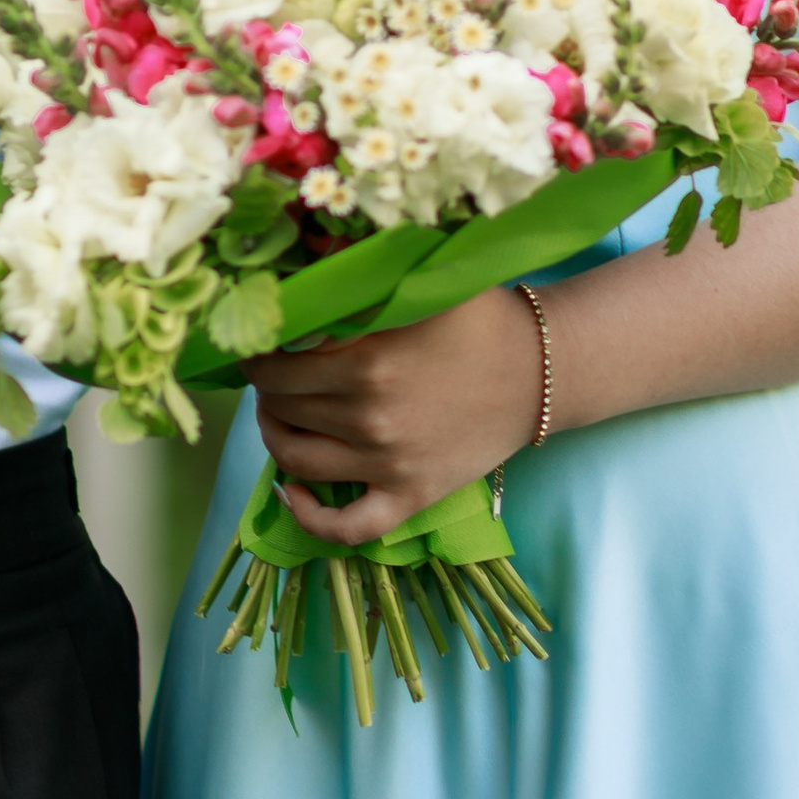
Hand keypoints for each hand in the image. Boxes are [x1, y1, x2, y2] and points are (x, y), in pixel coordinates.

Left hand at [248, 287, 545, 550]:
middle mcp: (371, 416)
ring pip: (296, 460)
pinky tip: (291, 492)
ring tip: (278, 415)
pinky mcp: (410, 496)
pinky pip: (345, 528)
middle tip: (272, 374)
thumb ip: (359, 279)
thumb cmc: (479, 319)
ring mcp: (389, 464)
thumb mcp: (420, 283)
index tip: (259, 345)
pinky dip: (307, 517)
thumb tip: (298, 271)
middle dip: (266, 390)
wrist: (542, 372)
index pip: (276, 364)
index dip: (257, 354)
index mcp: (367, 360)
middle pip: (281, 408)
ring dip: (274, 436)